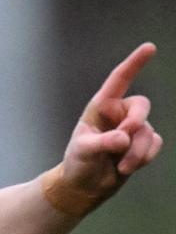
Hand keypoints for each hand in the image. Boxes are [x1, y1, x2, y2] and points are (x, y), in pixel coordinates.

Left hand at [61, 43, 162, 198]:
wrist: (85, 186)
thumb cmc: (78, 163)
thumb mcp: (84, 151)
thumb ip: (102, 143)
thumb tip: (124, 138)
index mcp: (101, 107)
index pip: (119, 80)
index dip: (134, 63)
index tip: (150, 47)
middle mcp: (118, 114)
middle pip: (141, 106)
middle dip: (136, 123)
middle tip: (124, 139)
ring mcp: (132, 129)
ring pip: (147, 132)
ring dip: (137, 152)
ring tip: (120, 167)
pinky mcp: (142, 144)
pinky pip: (155, 144)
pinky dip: (144, 157)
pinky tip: (127, 167)